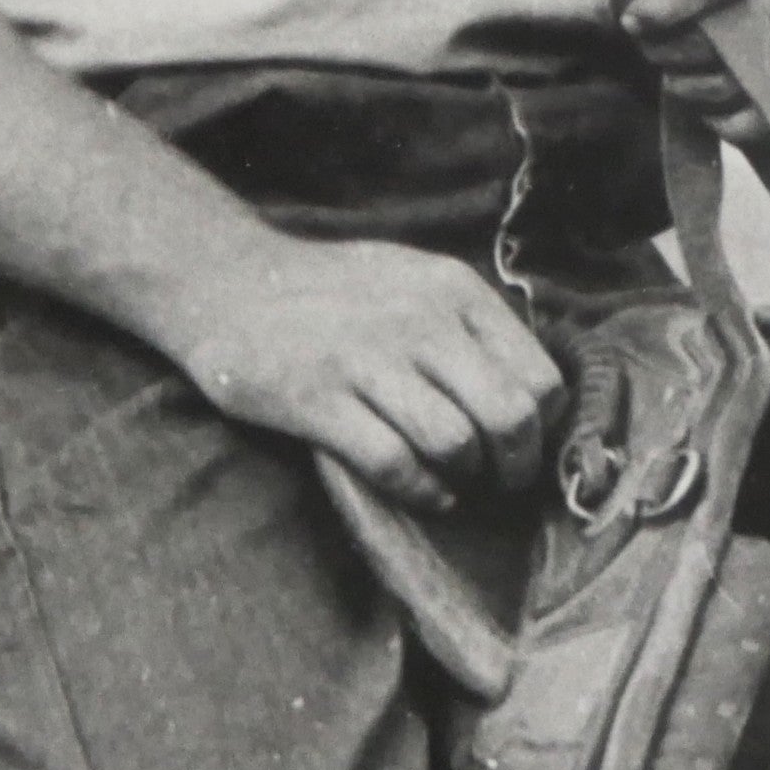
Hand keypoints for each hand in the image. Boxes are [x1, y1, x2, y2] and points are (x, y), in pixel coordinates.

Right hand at [173, 238, 567, 516]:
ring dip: (464, 477)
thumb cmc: (331, 290)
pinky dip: (420, 490)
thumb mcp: (411, 279)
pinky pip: (393, 463)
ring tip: (455, 480)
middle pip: (508, 416)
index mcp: (451, 289)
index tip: (522, 444)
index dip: (541, 426)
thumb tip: (531, 396)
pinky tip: (421, 490)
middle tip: (500, 479)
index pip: (538, 376)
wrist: (228, 281)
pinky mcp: (318, 399)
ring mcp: (365, 358)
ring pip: (455, 443)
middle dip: (515, 464)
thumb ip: (468, 324)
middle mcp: (418, 319)